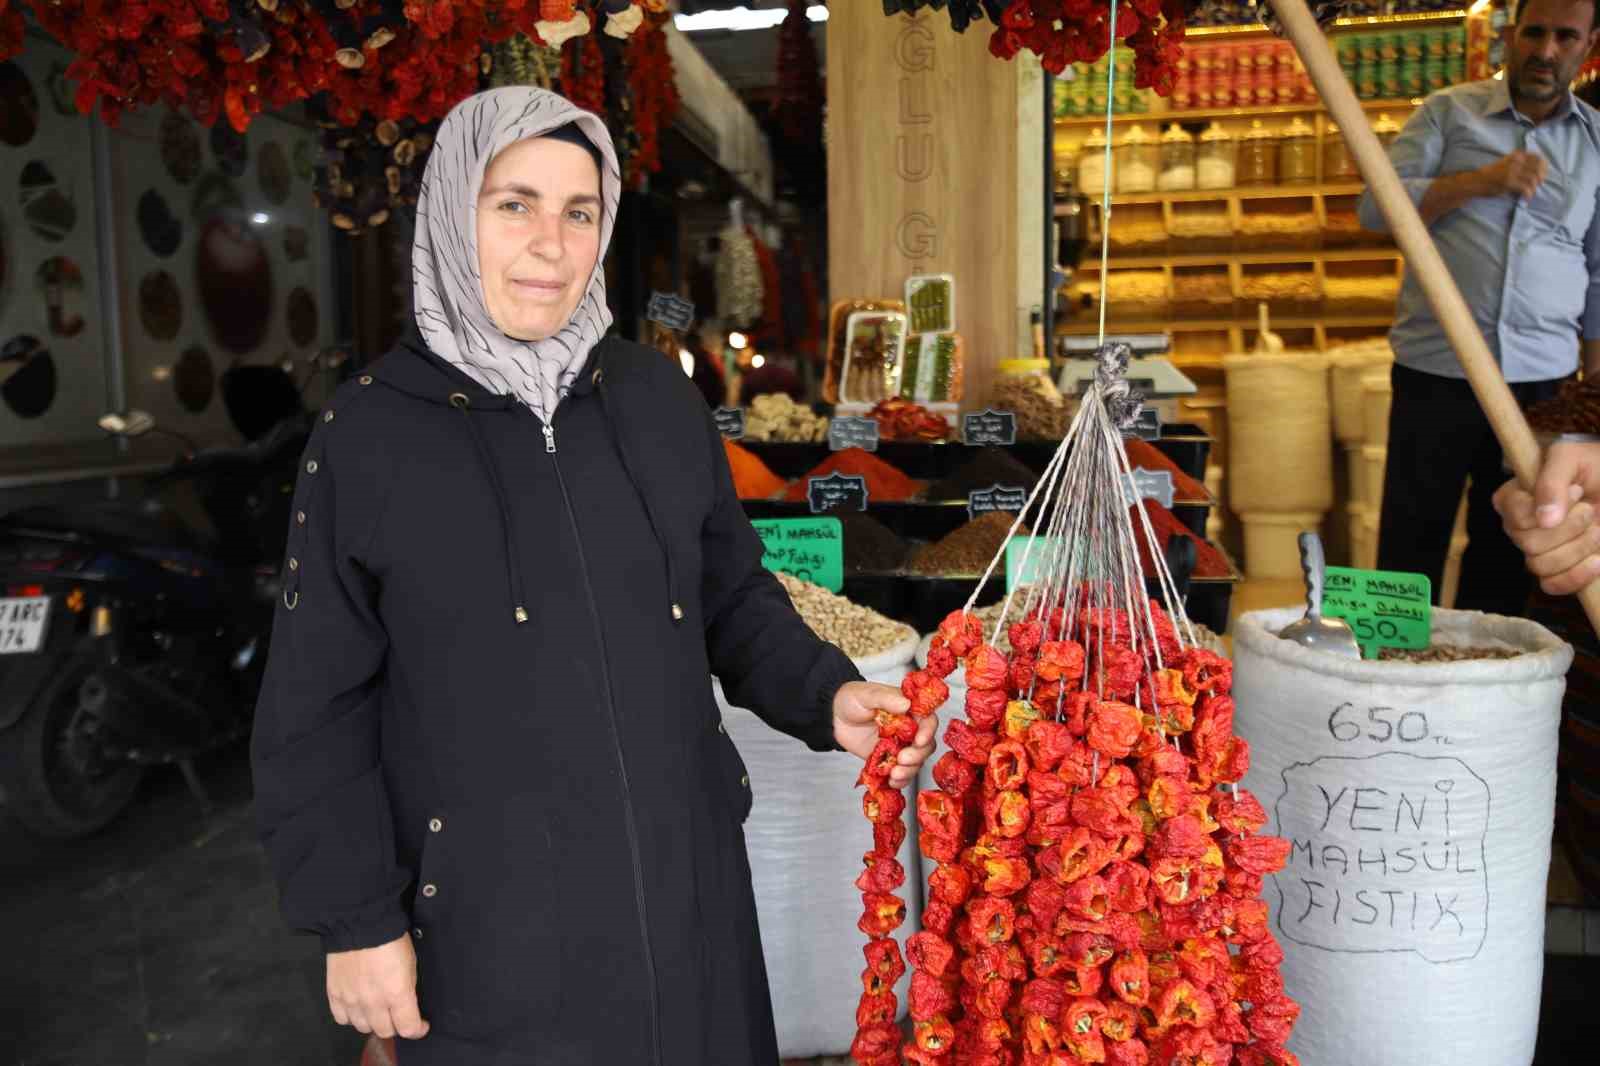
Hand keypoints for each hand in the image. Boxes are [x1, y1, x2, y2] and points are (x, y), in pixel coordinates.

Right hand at [326, 934, 429, 1040]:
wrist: (359, 922)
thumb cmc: (390, 938)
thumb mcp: (410, 962)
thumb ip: (408, 988)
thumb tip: (406, 1002)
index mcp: (396, 993)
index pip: (408, 1028)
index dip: (417, 1029)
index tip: (421, 1025)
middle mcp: (373, 1002)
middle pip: (385, 1031)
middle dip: (395, 1026)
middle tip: (398, 1016)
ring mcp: (351, 1000)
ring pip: (363, 1027)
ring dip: (373, 1022)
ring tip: (377, 1010)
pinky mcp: (335, 994)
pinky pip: (342, 1018)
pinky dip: (351, 1016)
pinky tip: (358, 1007)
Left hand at [833, 681, 935, 789]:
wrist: (834, 717)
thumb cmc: (852, 699)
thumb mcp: (867, 694)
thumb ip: (886, 698)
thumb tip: (906, 703)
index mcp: (908, 710)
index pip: (927, 720)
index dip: (928, 731)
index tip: (919, 740)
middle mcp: (908, 729)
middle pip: (925, 745)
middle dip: (917, 755)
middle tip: (902, 758)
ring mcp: (899, 746)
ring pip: (916, 762)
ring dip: (909, 771)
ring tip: (895, 773)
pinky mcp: (888, 760)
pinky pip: (901, 773)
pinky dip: (900, 781)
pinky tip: (892, 781)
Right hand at [1478, 150, 1547, 199]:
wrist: (1475, 181)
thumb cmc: (1491, 174)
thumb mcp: (1505, 162)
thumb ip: (1519, 162)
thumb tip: (1535, 169)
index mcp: (1516, 156)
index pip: (1538, 158)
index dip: (1544, 167)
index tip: (1543, 175)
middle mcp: (1516, 161)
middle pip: (1538, 168)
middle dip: (1541, 178)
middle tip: (1538, 185)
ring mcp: (1512, 172)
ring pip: (1533, 179)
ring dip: (1534, 188)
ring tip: (1530, 193)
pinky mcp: (1509, 182)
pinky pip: (1526, 188)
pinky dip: (1528, 194)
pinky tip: (1526, 198)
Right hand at [1492, 441, 1599, 594]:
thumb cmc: (1594, 467)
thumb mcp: (1572, 457)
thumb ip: (1552, 481)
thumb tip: (1544, 520)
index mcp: (1513, 499)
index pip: (1515, 516)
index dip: (1546, 508)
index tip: (1577, 489)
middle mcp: (1519, 528)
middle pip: (1529, 543)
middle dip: (1570, 527)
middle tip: (1589, 508)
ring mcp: (1537, 551)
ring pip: (1541, 565)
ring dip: (1580, 547)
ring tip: (1597, 528)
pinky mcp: (1558, 571)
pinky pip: (1552, 585)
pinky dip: (1578, 575)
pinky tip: (1597, 559)